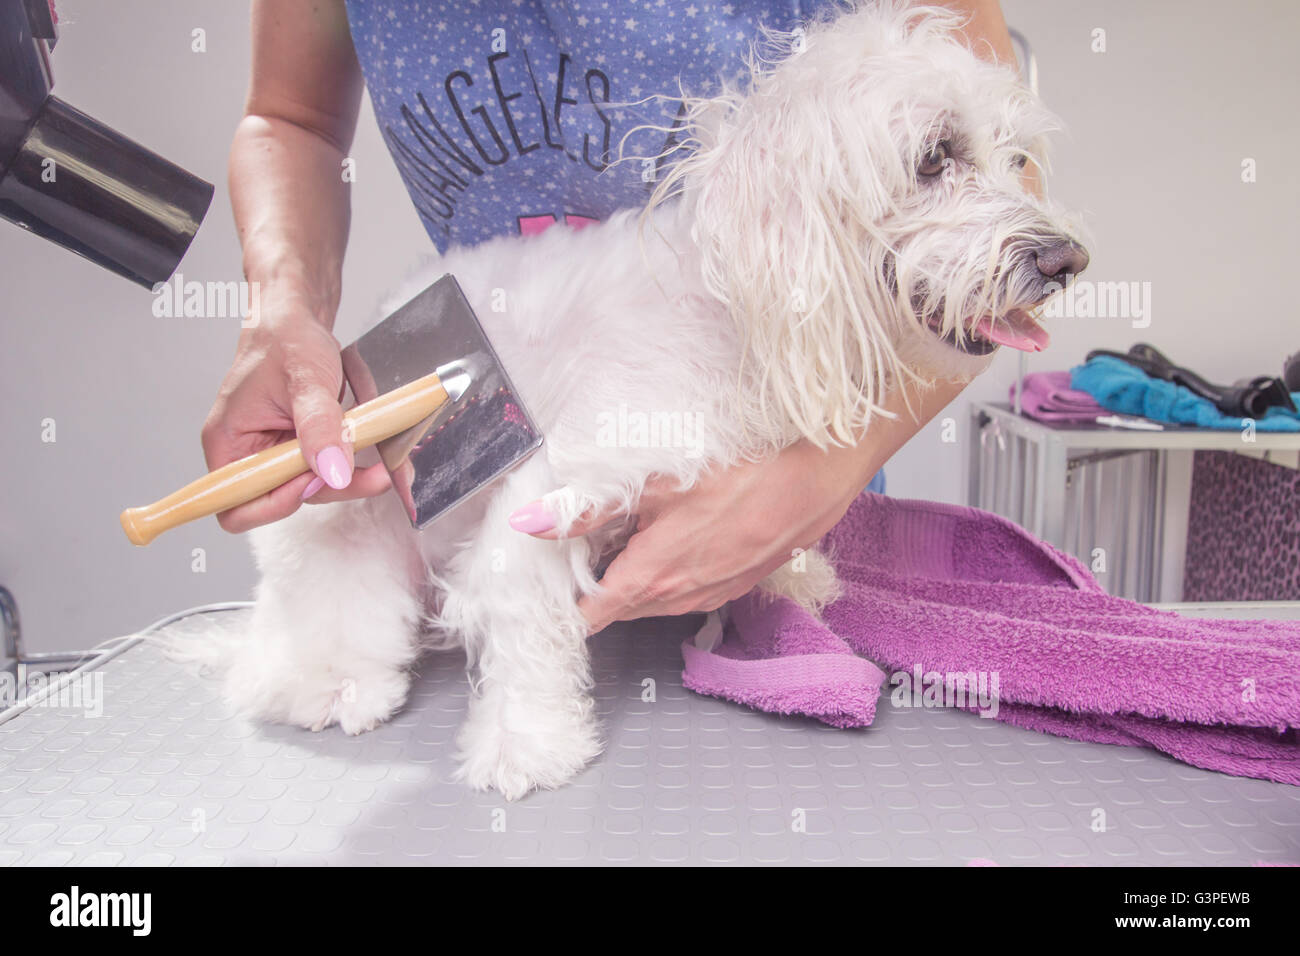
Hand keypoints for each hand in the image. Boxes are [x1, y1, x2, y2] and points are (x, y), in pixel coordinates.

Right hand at [200, 281, 389, 532]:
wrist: (298, 320)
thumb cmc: (286, 340)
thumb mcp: (306, 380)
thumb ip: (318, 427)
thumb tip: (332, 472)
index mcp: (228, 442)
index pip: (236, 505)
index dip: (275, 505)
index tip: (314, 479)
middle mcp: (247, 455)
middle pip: (282, 501)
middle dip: (329, 489)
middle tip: (374, 474)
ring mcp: (275, 455)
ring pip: (312, 489)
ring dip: (349, 480)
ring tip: (384, 463)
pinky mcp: (300, 450)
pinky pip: (325, 471)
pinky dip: (352, 468)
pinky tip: (376, 456)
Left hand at [509, 440, 872, 632]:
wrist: (817, 476)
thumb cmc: (743, 473)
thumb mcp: (656, 482)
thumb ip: (589, 507)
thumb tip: (532, 522)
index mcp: (652, 575)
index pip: (592, 615)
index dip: (565, 610)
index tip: (546, 600)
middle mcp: (680, 596)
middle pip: (621, 608)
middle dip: (597, 590)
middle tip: (579, 557)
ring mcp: (712, 593)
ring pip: (656, 601)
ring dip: (636, 582)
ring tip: (625, 546)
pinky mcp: (737, 585)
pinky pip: (690, 593)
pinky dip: (672, 577)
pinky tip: (675, 543)